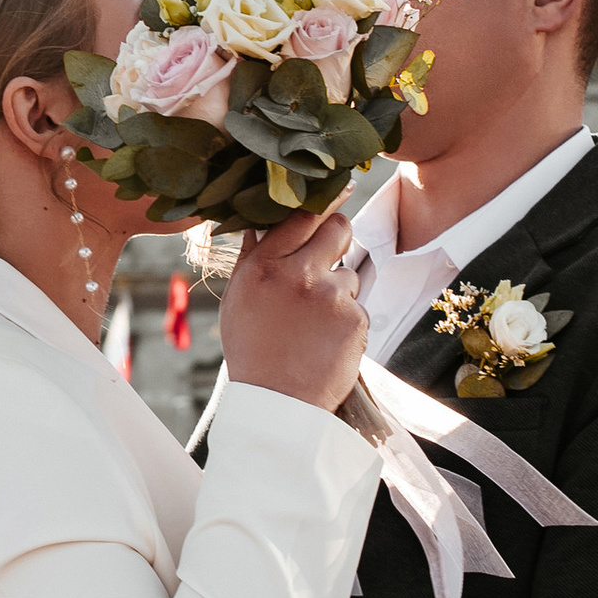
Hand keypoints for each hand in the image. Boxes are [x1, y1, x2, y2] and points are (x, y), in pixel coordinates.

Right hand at [220, 209, 367, 412]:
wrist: (277, 404)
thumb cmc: (253, 351)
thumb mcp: (238, 301)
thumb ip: (252, 258)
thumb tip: (259, 223)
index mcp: (264, 265)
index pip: (300, 215)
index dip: (321, 204)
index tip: (336, 192)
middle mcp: (298, 274)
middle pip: (339, 228)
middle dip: (338, 237)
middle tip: (329, 257)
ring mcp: (330, 296)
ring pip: (350, 274)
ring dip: (339, 291)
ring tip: (316, 323)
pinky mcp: (355, 320)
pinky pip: (358, 308)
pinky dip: (348, 322)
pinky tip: (327, 341)